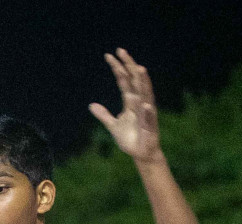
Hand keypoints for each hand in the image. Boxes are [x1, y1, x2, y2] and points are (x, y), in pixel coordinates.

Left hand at [90, 48, 160, 162]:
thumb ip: (103, 115)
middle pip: (135, 81)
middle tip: (122, 51)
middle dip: (129, 66)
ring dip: (143, 82)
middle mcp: (140, 103)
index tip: (109, 55)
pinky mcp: (150, 126)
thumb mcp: (113, 125)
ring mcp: (146, 113)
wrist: (141, 153)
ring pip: (145, 94)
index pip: (124, 80)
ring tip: (140, 68)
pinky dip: (147, 111)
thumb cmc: (130, 138)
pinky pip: (149, 118)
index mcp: (131, 101)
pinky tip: (145, 104)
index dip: (117, 68)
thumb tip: (91, 105)